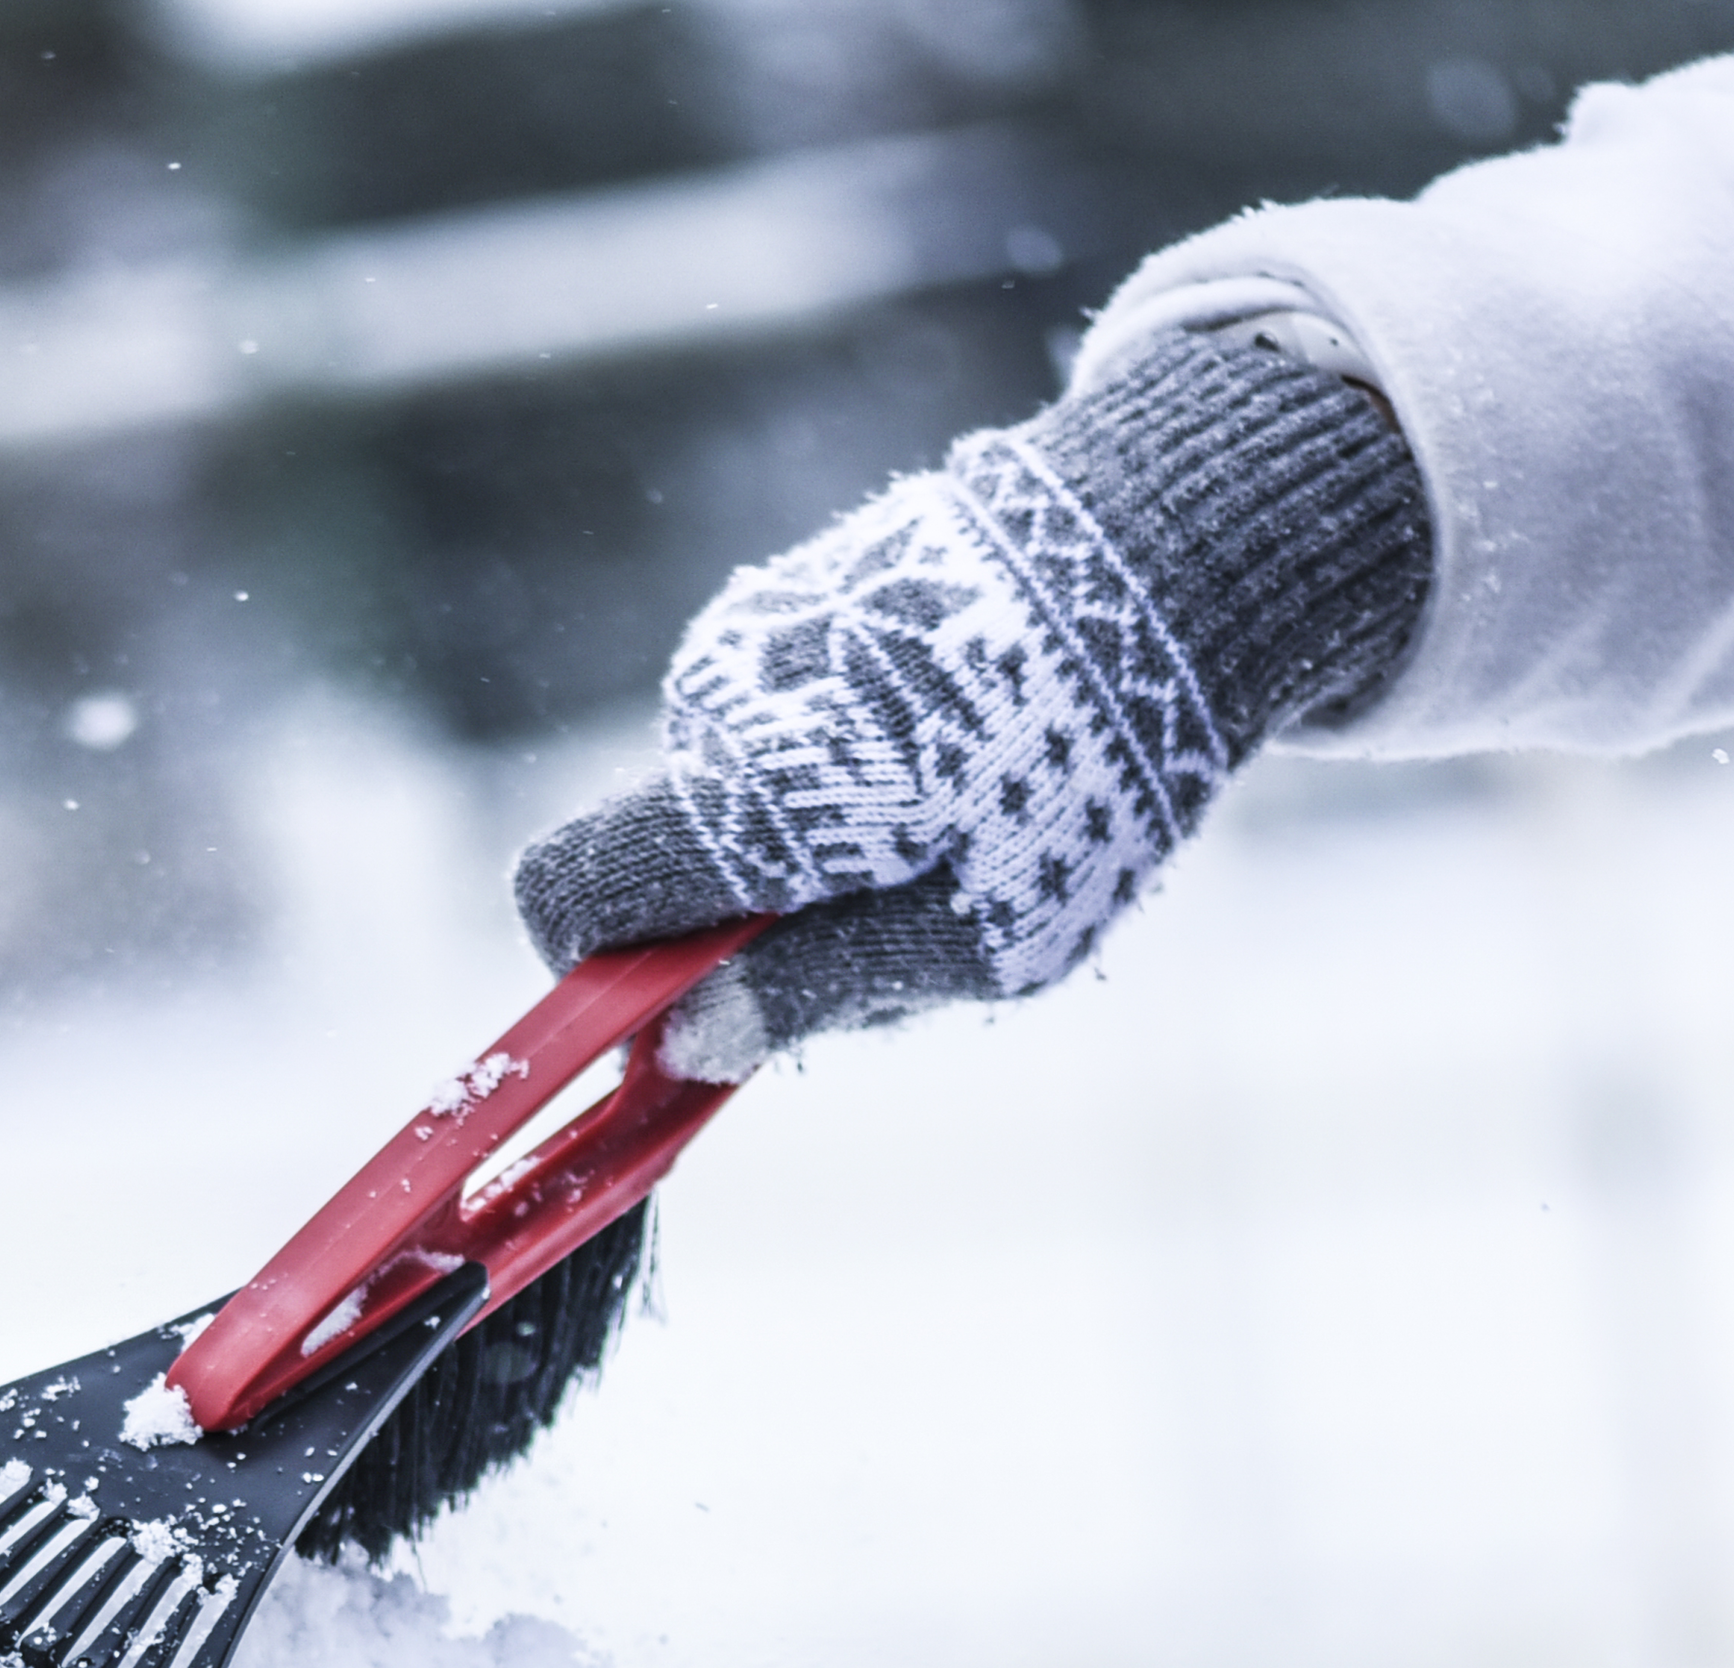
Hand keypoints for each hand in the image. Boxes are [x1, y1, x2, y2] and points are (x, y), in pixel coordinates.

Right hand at [514, 324, 1427, 1075]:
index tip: (684, 1011)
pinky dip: (847, 763)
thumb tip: (684, 1046)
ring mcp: (751, 634)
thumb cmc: (1083, 777)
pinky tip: (961, 745)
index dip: (594, 975)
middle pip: (667, 859)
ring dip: (817, 840)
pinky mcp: (799, 593)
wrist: (1168, 556)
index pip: (565, 893)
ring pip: (733, 792)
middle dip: (750, 918)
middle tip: (906, 918)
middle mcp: (715, 702)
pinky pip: (782, 722)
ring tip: (962, 817)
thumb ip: (814, 992)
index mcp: (744, 797)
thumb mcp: (976, 938)